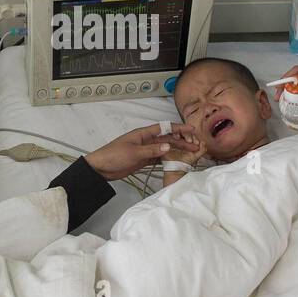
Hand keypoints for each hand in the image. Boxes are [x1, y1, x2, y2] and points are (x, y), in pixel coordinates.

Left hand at [84, 122, 201, 180]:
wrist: (101, 168)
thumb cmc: (113, 155)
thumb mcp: (134, 152)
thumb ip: (152, 150)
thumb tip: (168, 147)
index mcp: (143, 134)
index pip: (164, 128)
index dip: (178, 128)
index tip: (191, 130)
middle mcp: (146, 140)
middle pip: (168, 139)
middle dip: (182, 141)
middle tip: (195, 145)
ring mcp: (145, 150)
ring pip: (165, 149)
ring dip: (177, 150)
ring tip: (191, 153)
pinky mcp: (143, 160)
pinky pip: (159, 158)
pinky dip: (169, 159)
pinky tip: (178, 161)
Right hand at [161, 135, 205, 167]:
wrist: (176, 171)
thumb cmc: (184, 164)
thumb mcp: (196, 157)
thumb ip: (202, 150)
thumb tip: (203, 142)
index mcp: (186, 142)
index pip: (190, 134)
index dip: (193, 136)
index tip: (195, 142)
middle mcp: (179, 140)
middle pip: (182, 131)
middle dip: (187, 134)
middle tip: (189, 141)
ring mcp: (172, 141)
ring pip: (175, 131)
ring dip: (178, 133)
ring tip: (180, 138)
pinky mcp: (165, 143)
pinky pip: (167, 135)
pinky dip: (171, 135)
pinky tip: (175, 138)